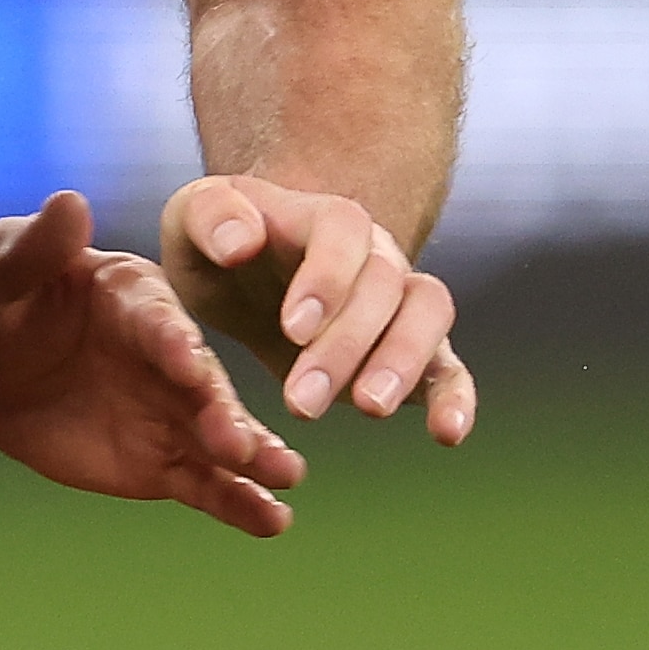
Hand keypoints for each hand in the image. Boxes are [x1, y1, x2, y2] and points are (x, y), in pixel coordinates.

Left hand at [0, 190, 304, 538]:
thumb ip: (36, 246)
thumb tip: (70, 201)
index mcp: (135, 297)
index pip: (158, 319)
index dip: (171, 341)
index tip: (186, 362)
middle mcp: (168, 353)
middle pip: (203, 384)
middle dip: (221, 411)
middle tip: (238, 442)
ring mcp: (170, 410)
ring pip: (218, 436)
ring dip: (253, 457)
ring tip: (286, 477)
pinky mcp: (162, 459)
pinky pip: (205, 483)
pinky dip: (239, 502)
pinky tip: (272, 520)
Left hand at [160, 174, 474, 440]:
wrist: (242, 269)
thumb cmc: (216, 239)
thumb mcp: (192, 217)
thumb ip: (211, 217)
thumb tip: (242, 243)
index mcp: (322, 215)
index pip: (344, 231)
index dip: (327, 278)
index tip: (292, 328)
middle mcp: (375, 253)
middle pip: (384, 287)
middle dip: (345, 345)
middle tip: (300, 400)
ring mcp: (400, 302)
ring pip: (427, 319)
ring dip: (401, 366)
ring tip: (367, 408)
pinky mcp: (414, 352)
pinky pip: (449, 368)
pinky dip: (456, 397)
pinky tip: (447, 434)